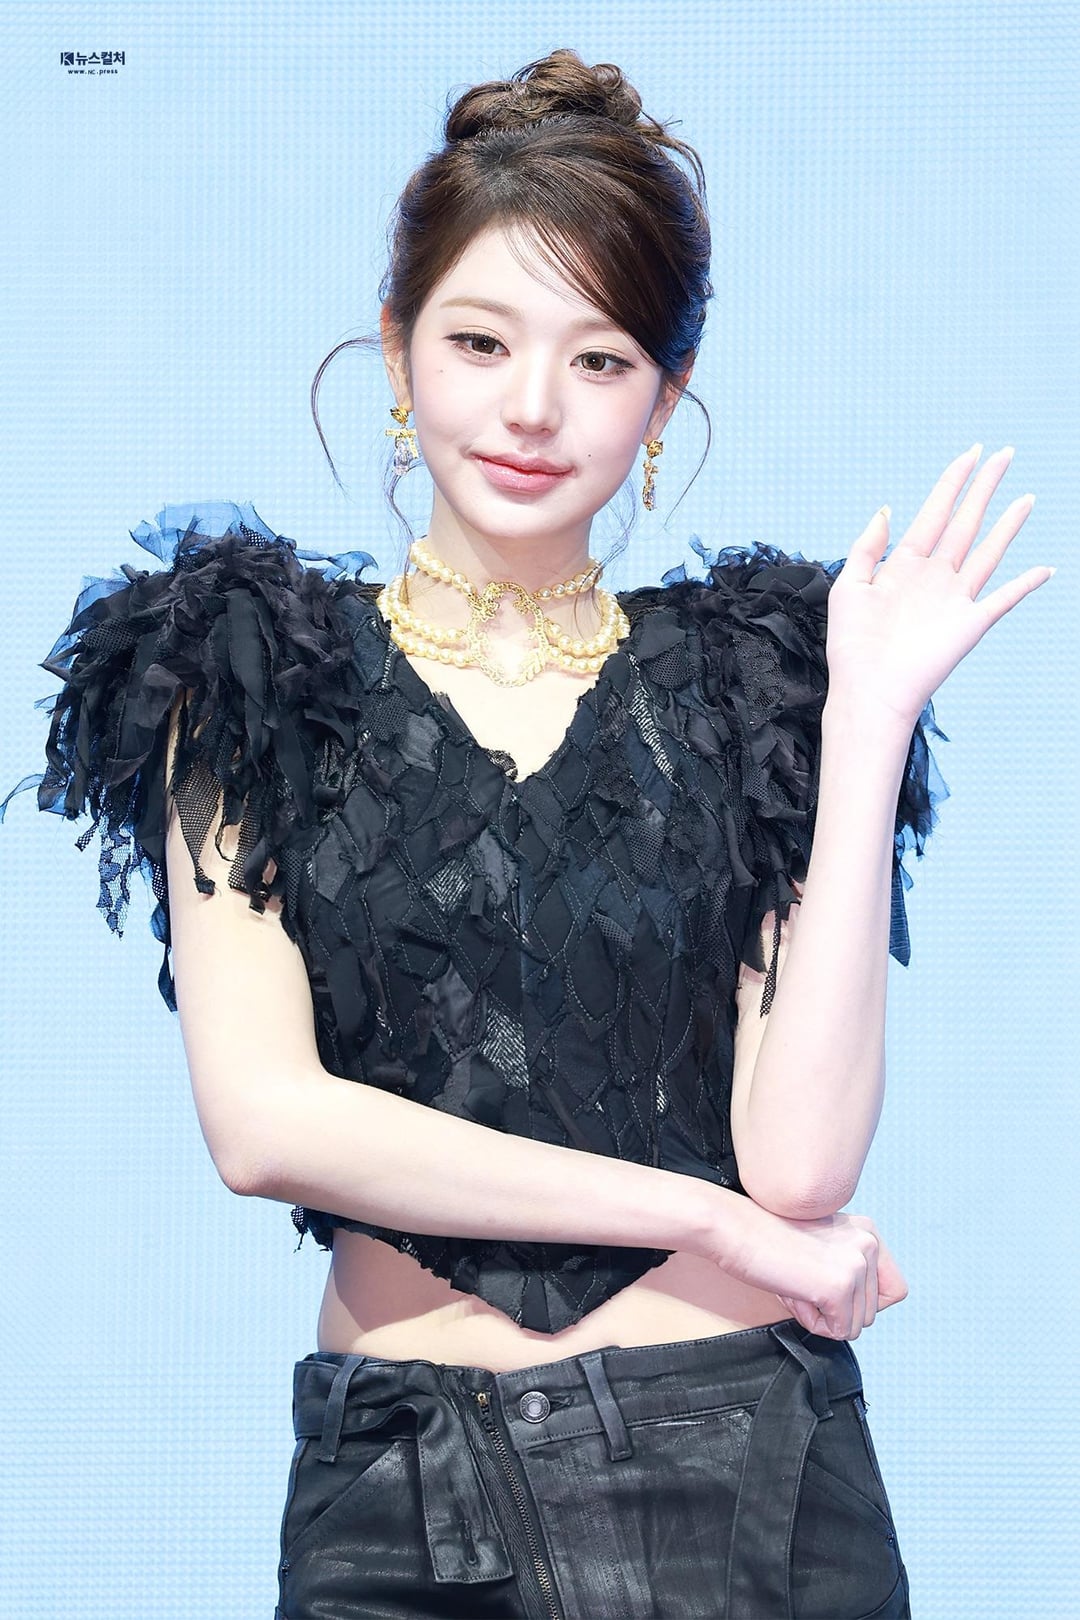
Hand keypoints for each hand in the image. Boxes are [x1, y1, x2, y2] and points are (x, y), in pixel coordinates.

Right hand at [719, 1201, 907, 1340]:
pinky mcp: (839, 1287)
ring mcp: (856, 1265)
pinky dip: (812, 1323)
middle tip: (801, 1282)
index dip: (864, 1304)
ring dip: (822, 1317)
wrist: (736, 1228)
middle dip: (833, 1311)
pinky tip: (793, 1292)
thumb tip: (861, 1316)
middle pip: (871, 1314)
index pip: (895, 1290)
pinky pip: (837, 1332)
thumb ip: (849, 1271)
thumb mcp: (823, 1248)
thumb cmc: (769, 1240)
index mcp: (868, 1231)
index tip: (833, 1292)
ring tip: (796, 1284)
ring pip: (855, 1327)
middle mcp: (869, 1244)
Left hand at [825, 444, 1051, 727]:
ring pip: (988, 551)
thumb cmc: (852, 646)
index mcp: (903, 565)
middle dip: (984, 487)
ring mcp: (954, 599)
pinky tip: (1046, 569)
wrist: (868, 691)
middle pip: (965, 522)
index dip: (952, 482)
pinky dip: (1025, 584)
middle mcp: (934, 577)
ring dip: (1008, 524)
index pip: (933, 513)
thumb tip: (887, 509)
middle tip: (1004, 454)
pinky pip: (1004, 599)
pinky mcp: (969, 624)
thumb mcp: (849, 587)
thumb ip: (867, 547)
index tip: (970, 454)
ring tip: (1026, 496)